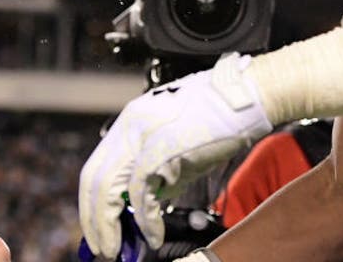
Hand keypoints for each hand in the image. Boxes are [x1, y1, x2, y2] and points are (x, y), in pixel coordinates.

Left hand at [78, 54, 272, 258]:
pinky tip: (153, 235)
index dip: (93, 204)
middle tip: (103, 247)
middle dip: (94, 220)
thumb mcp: (179, 144)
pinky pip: (141, 191)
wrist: (249, 96)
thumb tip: (151, 202)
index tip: (99, 228)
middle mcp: (130, 125)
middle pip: (93, 179)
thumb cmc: (221, 118)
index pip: (96, 168)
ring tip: (118, 248)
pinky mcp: (162, 146)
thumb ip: (161, 173)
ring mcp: (143, 134)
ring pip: (107, 187)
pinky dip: (144, 219)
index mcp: (130, 122)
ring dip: (108, 225)